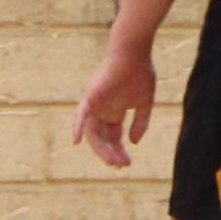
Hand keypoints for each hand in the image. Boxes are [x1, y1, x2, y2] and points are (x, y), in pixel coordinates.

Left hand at [72, 43, 157, 167]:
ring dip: (101, 148)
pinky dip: (78, 126)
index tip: (127, 163)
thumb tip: (134, 142)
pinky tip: (77, 141)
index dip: (118, 150)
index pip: (112, 136)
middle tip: (121, 165)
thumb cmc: (140, 74)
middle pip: (102, 137)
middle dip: (111, 153)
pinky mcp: (91, 96)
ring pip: (93, 132)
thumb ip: (140, 122)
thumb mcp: (144, 103)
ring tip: (113, 161)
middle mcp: (101, 110)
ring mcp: (95, 104)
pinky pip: (82, 114)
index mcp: (113, 111)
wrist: (134, 53)